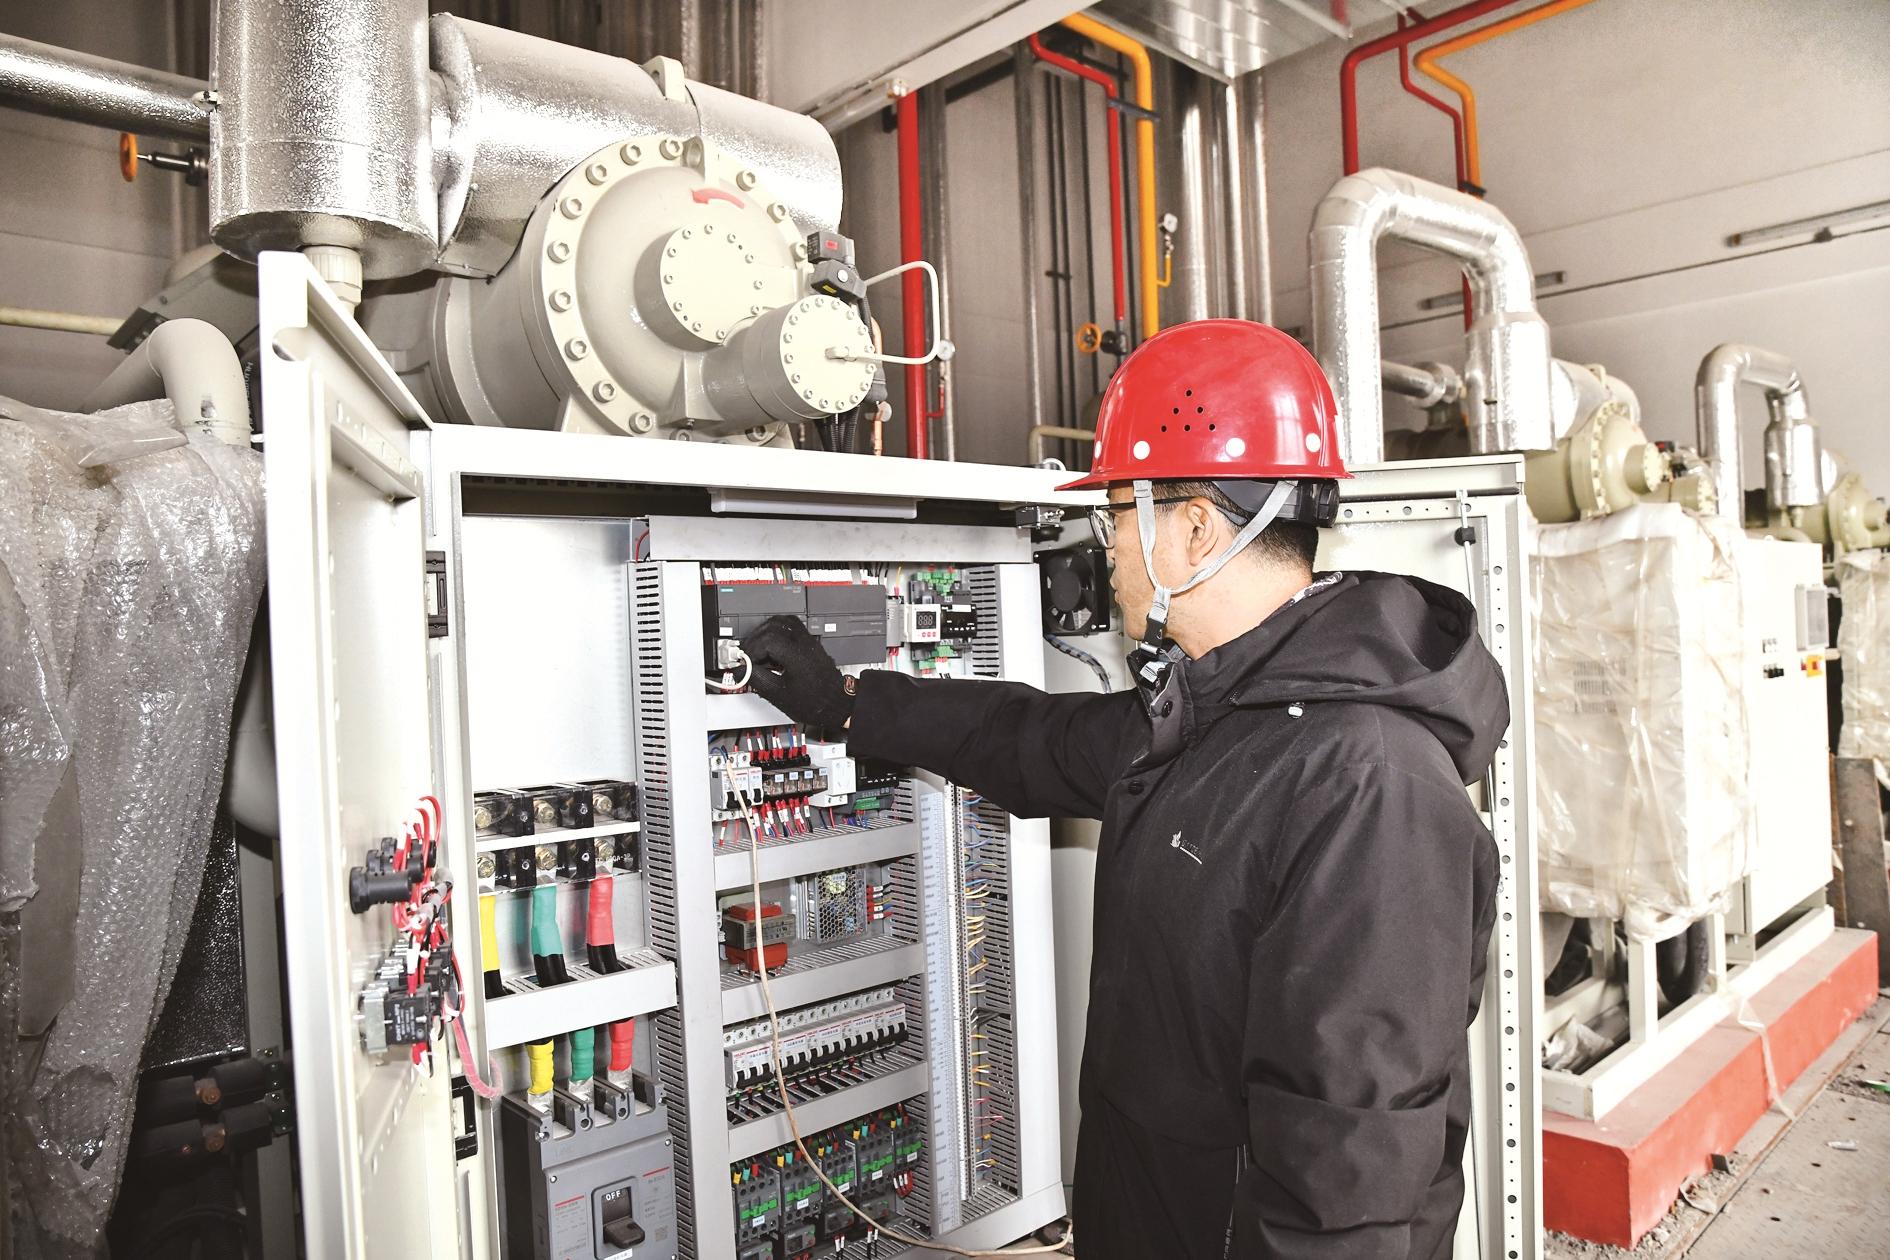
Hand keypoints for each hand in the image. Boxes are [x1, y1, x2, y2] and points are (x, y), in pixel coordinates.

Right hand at [741, 616, 854, 736]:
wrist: (836, 703)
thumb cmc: (814, 702)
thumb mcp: (779, 695)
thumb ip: (757, 679)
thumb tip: (741, 670)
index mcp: (796, 655)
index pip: (766, 640)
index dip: (751, 651)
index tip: (746, 663)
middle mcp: (803, 643)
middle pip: (772, 626)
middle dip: (755, 640)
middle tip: (747, 655)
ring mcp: (808, 640)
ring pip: (782, 622)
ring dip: (765, 632)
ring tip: (757, 649)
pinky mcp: (810, 643)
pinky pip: (791, 626)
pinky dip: (777, 632)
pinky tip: (771, 647)